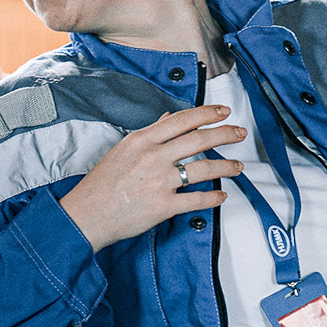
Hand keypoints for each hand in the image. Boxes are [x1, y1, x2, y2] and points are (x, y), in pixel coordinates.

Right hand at [57, 105, 245, 250]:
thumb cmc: (101, 184)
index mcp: (143, 140)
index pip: (183, 119)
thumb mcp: (122, 149)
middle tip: (239, 133)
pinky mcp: (163, 206)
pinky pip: (197, 199)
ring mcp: (159, 181)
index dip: (208, 114)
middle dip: (226, 134)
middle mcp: (154, 157)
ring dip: (226, 166)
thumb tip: (167, 119)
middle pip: (199, 139)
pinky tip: (221, 195)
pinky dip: (214, 197)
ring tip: (237, 166)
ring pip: (204, 168)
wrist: (86, 214)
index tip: (223, 112)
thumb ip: (148, 134)